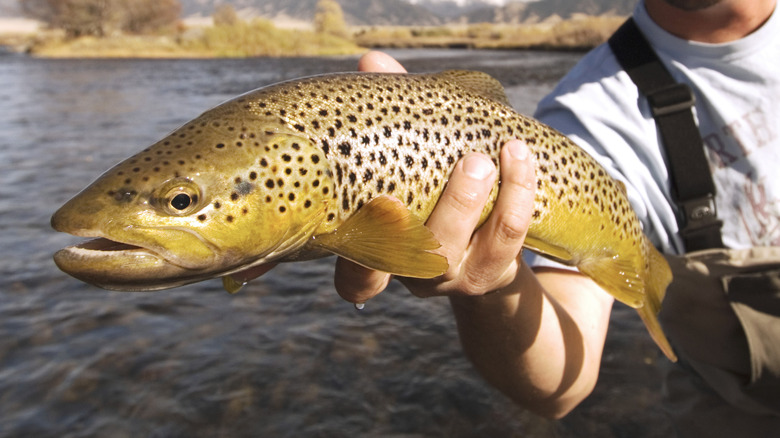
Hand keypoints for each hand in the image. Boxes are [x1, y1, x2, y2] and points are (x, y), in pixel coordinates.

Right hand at [335, 51, 536, 302]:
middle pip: (422, 258)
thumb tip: (372, 62)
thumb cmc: (432, 189)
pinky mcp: (492, 273)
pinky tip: (520, 156)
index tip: (382, 208)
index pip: (357, 282)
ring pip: (467, 250)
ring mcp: (454, 279)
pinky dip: (519, 195)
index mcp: (379, 254)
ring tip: (502, 153)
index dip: (361, 263)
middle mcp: (413, 274)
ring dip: (485, 200)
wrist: (485, 245)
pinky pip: (508, 239)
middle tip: (473, 163)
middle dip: (449, 210)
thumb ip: (390, 117)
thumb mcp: (409, 157)